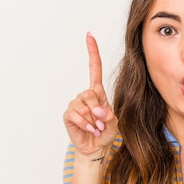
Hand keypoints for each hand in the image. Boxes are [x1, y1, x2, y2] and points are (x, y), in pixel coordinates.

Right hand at [63, 33, 117, 157]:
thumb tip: (97, 110)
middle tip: (101, 123)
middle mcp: (85, 96)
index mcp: (98, 92)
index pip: (94, 68)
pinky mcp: (69, 115)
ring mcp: (75, 104)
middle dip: (98, 110)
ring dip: (93, 120)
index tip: (89, 36)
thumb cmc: (105, 132)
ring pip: (85, 107)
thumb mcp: (114, 123)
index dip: (92, 52)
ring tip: (96, 128)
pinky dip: (86, 124)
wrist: (96, 147)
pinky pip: (77, 116)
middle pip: (90, 93)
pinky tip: (89, 130)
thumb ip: (109, 115)